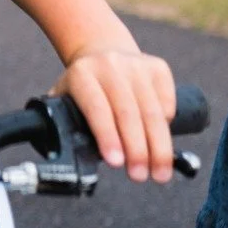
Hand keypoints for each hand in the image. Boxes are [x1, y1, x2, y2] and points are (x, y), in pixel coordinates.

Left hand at [51, 44, 175, 182]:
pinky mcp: (158, 68)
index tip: (116, 163)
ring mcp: (136, 64)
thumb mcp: (65, 99)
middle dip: (137, 150)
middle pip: (128, 112)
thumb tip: (62, 156)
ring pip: (152, 111)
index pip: (96, 107)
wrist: (102, 52)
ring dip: (158, 147)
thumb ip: (60, 124)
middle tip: (140, 176)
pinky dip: (167, 126)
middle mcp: (110, 65)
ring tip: (159, 173)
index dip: (107, 136)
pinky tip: (161, 145)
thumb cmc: (82, 88)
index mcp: (82, 74)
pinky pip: (167, 102)